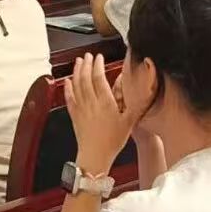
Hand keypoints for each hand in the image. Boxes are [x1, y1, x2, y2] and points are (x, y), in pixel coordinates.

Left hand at [65, 54, 135, 173]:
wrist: (95, 156)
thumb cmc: (113, 140)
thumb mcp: (129, 121)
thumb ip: (136, 103)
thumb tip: (143, 90)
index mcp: (105, 102)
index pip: (99, 78)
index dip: (98, 65)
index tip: (99, 57)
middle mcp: (91, 102)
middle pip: (85, 78)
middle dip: (86, 64)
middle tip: (88, 55)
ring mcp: (81, 107)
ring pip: (76, 84)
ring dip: (76, 71)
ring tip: (78, 62)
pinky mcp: (74, 115)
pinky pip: (69, 97)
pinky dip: (67, 87)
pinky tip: (67, 81)